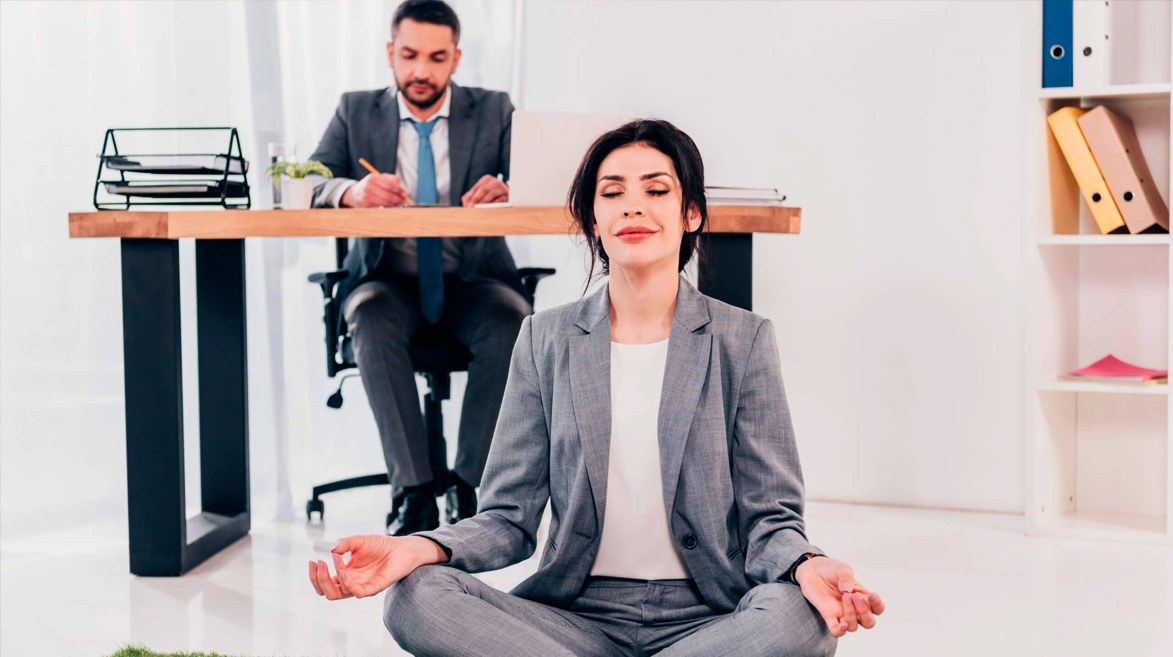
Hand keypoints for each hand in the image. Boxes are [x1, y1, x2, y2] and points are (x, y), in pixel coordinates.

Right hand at [308, 535, 445, 599]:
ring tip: (330, 562)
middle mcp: (352, 583)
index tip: (312, 561)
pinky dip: (346, 581)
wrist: (402, 548)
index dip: (315, 576)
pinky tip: (343, 568)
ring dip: (329, 579)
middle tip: (317, 563)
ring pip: (338, 595)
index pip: (325, 583)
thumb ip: (345, 544)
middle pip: (328, 592)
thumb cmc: (381, 546)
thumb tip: (332, 549)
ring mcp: (362, 587)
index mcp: (346, 575)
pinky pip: (357, 592)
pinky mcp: (374, 587)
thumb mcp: (359, 541)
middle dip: (318, 579)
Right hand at [342, 173, 408, 207]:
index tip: (406, 193)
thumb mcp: (379, 178)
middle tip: (403, 201)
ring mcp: (366, 197)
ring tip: (398, 204)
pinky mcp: (366, 205)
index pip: (389, 185)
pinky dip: (387, 208)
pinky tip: (390, 206)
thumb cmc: (371, 184)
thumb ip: (391, 179)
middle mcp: (368, 187)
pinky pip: (380, 208)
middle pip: (388, 195)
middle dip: (398, 199)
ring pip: (385, 203)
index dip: (399, 190)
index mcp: (372, 178)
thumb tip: (400, 184)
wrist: (355, 193)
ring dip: (393, 204)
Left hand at [461, 175, 508, 205]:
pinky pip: (500, 200)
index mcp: (487, 179)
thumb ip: (470, 197)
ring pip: (492, 193)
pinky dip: (493, 205)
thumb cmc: (490, 197)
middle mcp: (495, 181)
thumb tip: (464, 201)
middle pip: (484, 189)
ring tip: (478, 208)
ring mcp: (502, 188)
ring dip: (484, 202)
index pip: (477, 187)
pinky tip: (487, 210)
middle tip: (471, 207)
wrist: (506, 199)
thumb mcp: (479, 195)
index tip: (466, 204)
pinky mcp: (508, 196)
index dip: (471, 196)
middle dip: (476, 198)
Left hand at [794, 556, 884, 636]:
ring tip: (845, 596)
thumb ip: (847, 577)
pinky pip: (836, 631)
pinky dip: (840, 631)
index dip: (878, 605)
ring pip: (853, 627)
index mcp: (863, 596)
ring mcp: (841, 613)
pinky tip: (841, 624)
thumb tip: (848, 590)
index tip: (872, 595)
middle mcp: (854, 608)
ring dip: (851, 614)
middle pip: (869, 622)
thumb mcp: (842, 568)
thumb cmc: (831, 569)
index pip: (878, 609)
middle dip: (865, 611)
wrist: (812, 569)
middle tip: (854, 595)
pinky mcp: (828, 616)